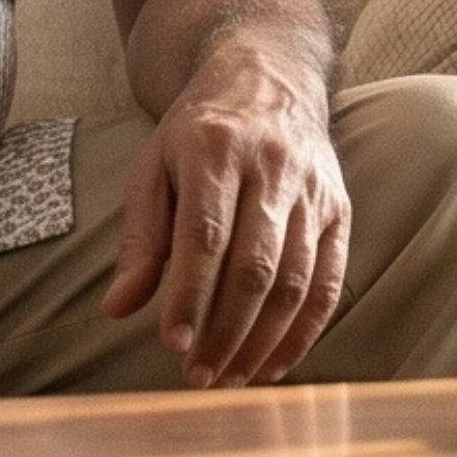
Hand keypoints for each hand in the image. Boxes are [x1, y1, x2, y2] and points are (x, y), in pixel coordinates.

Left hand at [104, 51, 348, 387]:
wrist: (268, 77)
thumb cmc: (198, 132)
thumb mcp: (155, 166)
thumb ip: (141, 238)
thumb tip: (119, 307)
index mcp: (215, 149)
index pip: (205, 234)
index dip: (191, 294)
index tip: (173, 344)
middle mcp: (271, 167)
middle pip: (255, 264)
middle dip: (226, 330)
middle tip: (198, 377)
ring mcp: (312, 189)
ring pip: (296, 279)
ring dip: (264, 341)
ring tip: (231, 379)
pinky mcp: (338, 209)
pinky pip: (330, 280)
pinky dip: (306, 331)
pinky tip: (275, 364)